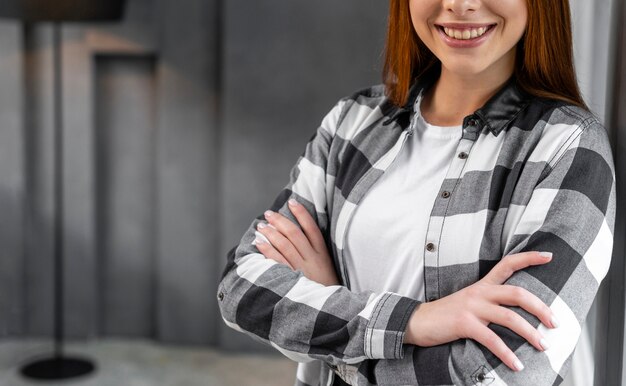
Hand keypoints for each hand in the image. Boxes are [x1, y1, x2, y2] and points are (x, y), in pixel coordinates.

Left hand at [252, 198, 338, 285]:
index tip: (292, 202)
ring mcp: (302, 269)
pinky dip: (267, 250)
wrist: (329, 310)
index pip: (312, 228)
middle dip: (280, 221)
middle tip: (268, 214)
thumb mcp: (326, 266)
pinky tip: (259, 242)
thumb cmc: (325, 286)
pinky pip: (277, 261)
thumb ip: (315, 251)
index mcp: (322, 253)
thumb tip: (297, 234)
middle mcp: (312, 258)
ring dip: (271, 233)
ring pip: (284, 245)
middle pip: (294, 234)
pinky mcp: (292, 279)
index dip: (302, 213)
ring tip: (261, 226)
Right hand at [404, 251, 558, 371]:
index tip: (549, 256)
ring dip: (530, 333)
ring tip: (543, 346)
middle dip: (541, 308)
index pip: (508, 264)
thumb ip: (489, 303)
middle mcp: (479, 293)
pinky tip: (516, 364)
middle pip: (517, 293)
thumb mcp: (469, 302)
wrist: (417, 321)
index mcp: (482, 285)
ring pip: (509, 317)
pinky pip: (492, 339)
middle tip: (555, 323)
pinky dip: (507, 354)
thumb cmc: (446, 315)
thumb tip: (516, 317)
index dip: (529, 258)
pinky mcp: (464, 323)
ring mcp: (472, 307)